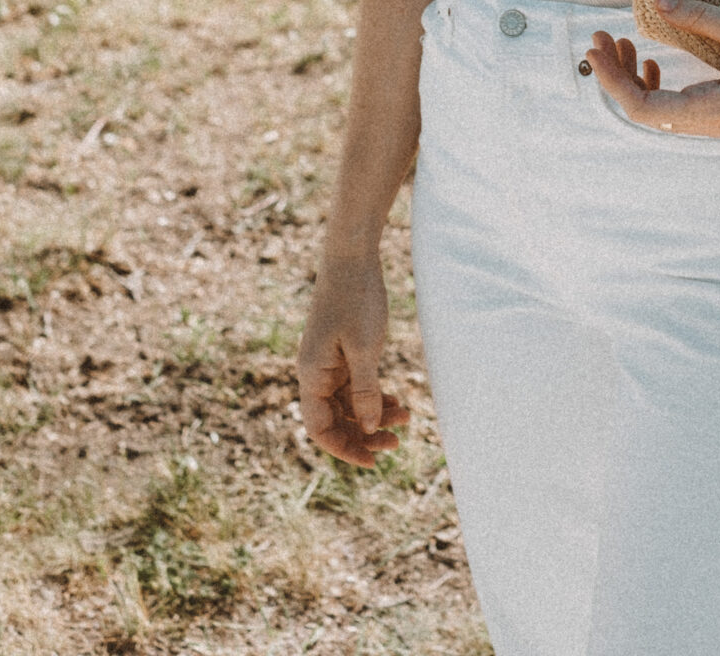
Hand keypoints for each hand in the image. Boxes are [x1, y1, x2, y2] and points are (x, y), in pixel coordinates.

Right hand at [296, 256, 411, 468]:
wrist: (353, 257)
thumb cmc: (356, 299)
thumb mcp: (365, 348)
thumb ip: (366, 390)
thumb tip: (369, 428)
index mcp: (312, 375)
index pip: (319, 428)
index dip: (343, 449)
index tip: (372, 461)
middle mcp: (317, 373)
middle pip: (335, 420)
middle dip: (364, 435)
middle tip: (396, 443)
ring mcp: (331, 363)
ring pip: (350, 403)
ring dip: (374, 415)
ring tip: (407, 420)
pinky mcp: (345, 351)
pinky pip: (357, 385)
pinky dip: (376, 396)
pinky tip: (399, 402)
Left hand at [583, 0, 719, 136]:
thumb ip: (701, 18)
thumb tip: (658, 1)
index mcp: (709, 113)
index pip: (641, 107)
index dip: (613, 78)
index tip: (597, 46)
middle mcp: (707, 124)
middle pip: (642, 109)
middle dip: (617, 73)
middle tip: (600, 37)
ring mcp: (714, 120)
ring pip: (657, 108)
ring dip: (634, 77)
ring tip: (622, 43)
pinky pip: (675, 105)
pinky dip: (656, 84)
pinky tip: (656, 62)